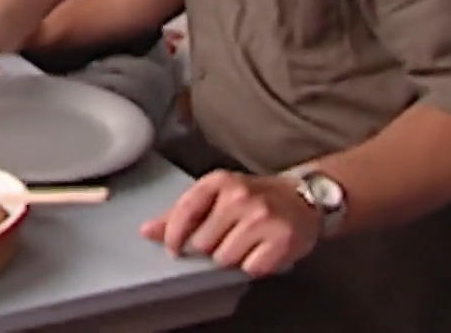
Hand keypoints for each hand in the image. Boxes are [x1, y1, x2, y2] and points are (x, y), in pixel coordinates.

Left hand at [141, 170, 320, 276]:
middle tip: (228, 236)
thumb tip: (147, 231)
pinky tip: (261, 250)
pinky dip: (254, 265)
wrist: (303, 199)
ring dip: (232, 257)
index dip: (174, 234)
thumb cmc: (254, 199)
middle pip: (202, 242)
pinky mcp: (282, 238)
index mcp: (219, 181)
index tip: (174, 248)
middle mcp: (241, 196)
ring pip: (224, 258)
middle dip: (211, 247)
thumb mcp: (217, 196)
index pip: (185, 210)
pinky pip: (251, 268)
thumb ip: (180, 214)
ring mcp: (263, 217)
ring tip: (245, 242)